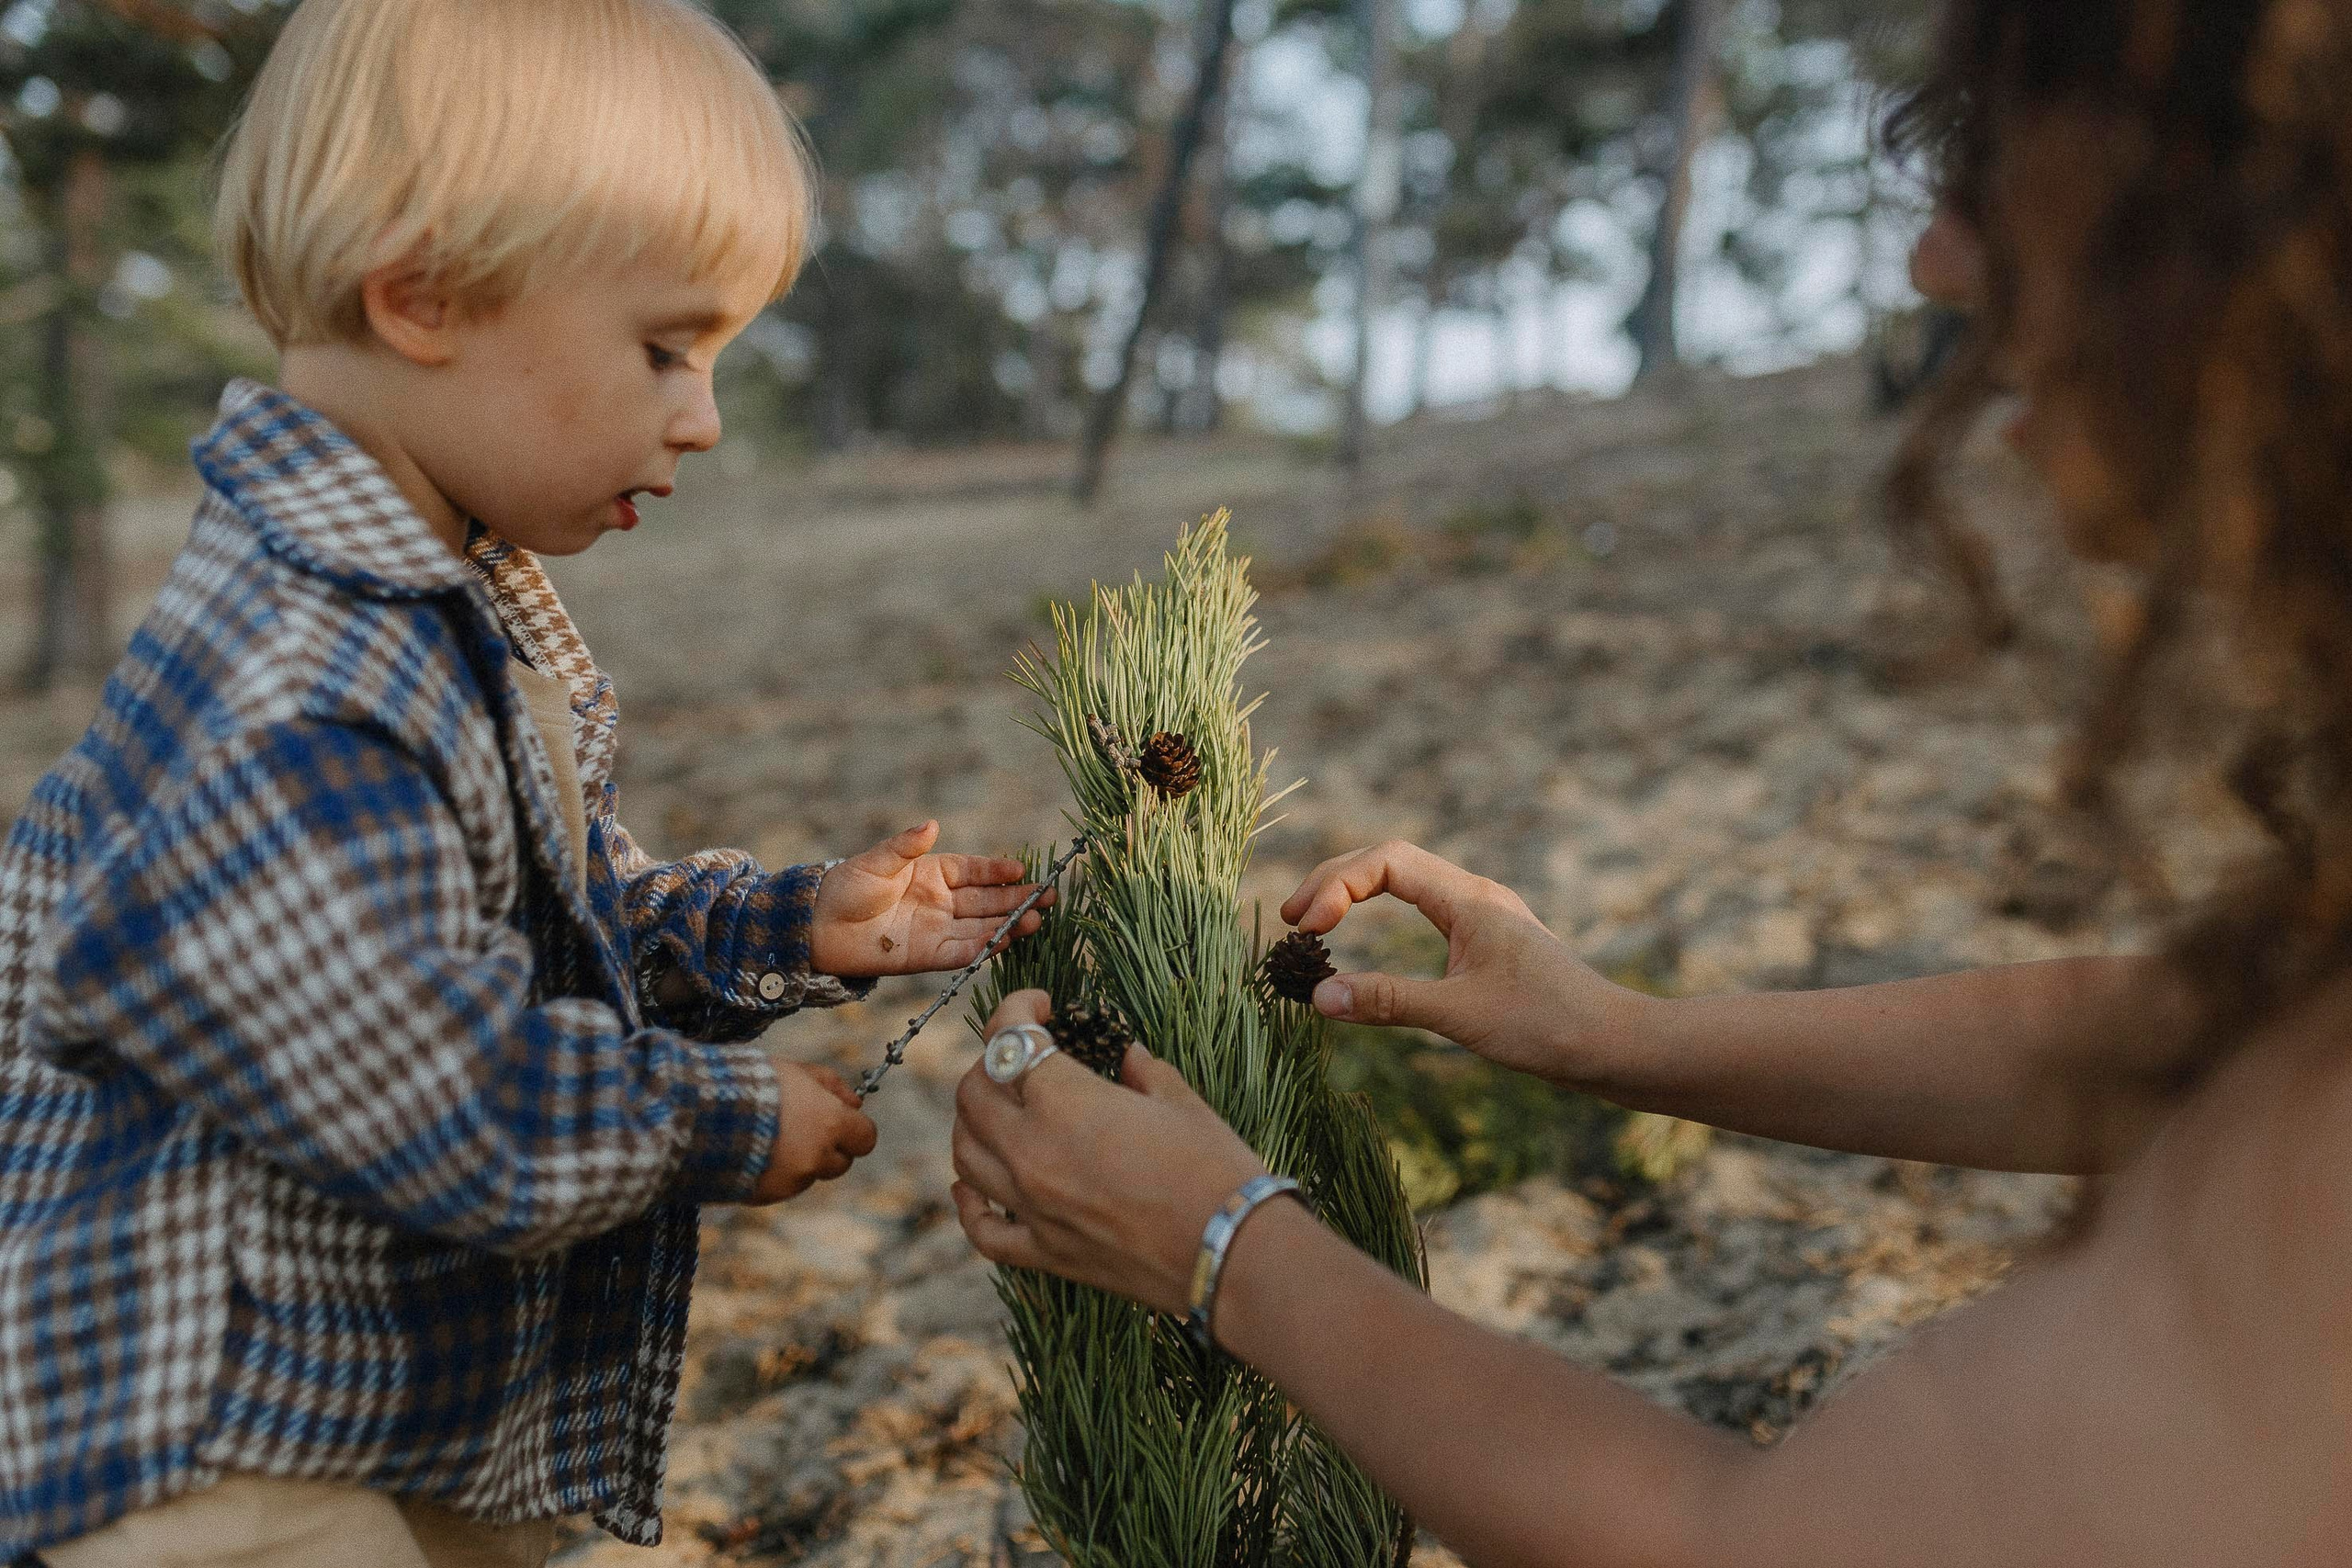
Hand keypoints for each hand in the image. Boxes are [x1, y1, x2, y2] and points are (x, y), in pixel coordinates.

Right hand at [749, 1063, 879, 1203]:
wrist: (698, 1114)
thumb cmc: (749, 1082)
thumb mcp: (794, 1070)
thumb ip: (831, 1084)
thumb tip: (857, 1102)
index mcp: (831, 1124)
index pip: (866, 1139)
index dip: (854, 1130)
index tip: (839, 1121)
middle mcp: (817, 1158)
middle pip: (840, 1163)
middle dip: (827, 1149)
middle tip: (800, 1129)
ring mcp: (791, 1181)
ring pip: (807, 1176)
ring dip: (797, 1162)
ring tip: (764, 1137)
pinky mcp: (764, 1196)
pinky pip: (779, 1187)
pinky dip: (771, 1174)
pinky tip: (748, 1152)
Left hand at [810, 821, 1049, 977]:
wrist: (818, 928)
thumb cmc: (845, 888)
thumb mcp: (877, 861)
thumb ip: (906, 846)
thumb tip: (932, 824)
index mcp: (931, 873)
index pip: (974, 871)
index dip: (998, 871)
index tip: (1023, 869)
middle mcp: (940, 902)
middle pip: (987, 901)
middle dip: (1018, 899)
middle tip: (1049, 897)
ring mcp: (936, 929)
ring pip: (982, 927)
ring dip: (1009, 925)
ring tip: (1037, 921)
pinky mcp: (927, 956)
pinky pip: (962, 952)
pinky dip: (984, 948)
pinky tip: (1006, 942)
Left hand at [949, 990, 1267, 1316]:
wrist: (1234, 1253)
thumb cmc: (1216, 1169)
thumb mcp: (1180, 1102)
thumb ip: (1142, 1072)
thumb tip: (1126, 1057)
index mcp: (1065, 1103)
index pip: (1010, 1039)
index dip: (1015, 1008)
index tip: (1038, 1005)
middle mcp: (1032, 1152)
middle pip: (973, 1094)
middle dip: (990, 1062)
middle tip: (1022, 1057)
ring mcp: (1032, 1207)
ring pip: (965, 1153)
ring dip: (973, 1121)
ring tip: (999, 1109)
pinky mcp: (1044, 1254)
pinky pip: (981, 1228)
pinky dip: (968, 1202)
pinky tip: (970, 1185)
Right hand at [1280, 839, 1648, 1086]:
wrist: (1616, 1046)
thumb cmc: (1548, 1026)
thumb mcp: (1460, 1015)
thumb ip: (1388, 1001)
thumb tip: (1317, 997)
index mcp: (1468, 899)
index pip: (1386, 862)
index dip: (1336, 884)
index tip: (1307, 929)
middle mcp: (1473, 897)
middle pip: (1388, 862)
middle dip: (1334, 883)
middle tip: (1291, 921)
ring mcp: (1481, 918)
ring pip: (1405, 883)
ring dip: (1356, 895)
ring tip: (1314, 929)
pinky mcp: (1486, 944)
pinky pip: (1421, 910)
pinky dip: (1381, 918)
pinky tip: (1366, 947)